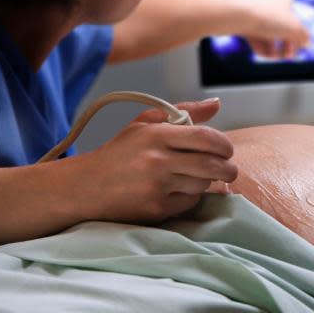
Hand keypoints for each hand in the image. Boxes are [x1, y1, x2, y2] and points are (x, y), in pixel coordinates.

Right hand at [66, 98, 238, 223]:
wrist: (85, 186)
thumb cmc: (120, 153)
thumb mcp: (145, 124)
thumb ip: (184, 112)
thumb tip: (216, 104)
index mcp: (156, 135)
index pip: (206, 138)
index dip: (224, 145)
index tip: (227, 150)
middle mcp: (157, 160)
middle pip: (212, 165)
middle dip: (228, 169)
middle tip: (228, 169)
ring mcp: (157, 186)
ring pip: (202, 184)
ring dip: (206, 182)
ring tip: (196, 177)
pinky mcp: (156, 208)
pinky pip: (189, 202)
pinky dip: (190, 197)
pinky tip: (178, 190)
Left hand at [230, 0, 310, 58]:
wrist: (230, 14)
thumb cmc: (264, 14)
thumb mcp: (292, 29)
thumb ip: (302, 35)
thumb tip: (305, 40)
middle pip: (284, 12)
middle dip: (289, 34)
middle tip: (291, 52)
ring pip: (267, 22)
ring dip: (274, 42)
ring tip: (276, 57)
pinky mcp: (238, 10)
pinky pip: (253, 26)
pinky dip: (259, 40)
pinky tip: (263, 54)